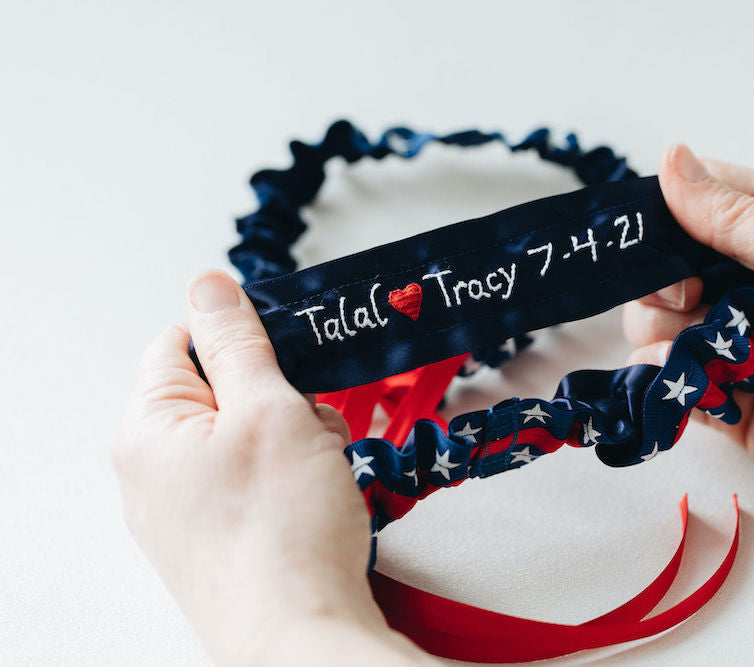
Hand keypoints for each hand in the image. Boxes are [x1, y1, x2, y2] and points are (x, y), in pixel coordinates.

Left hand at [112, 271, 432, 664]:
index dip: (242, 339)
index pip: (183, 341)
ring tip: (320, 473)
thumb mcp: (268, 409)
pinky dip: (293, 479)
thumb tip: (209, 285)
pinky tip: (316, 501)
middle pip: (223, 391)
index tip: (287, 355)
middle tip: (311, 427)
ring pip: (250, 438)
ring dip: (296, 440)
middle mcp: (155, 471)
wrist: (301, 634)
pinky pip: (258, 482)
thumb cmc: (281, 532)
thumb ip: (237, 341)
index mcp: (148, 429)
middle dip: (281, 397)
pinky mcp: (220, 538)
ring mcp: (187, 511)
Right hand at [624, 145, 753, 530]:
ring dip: (662, 336)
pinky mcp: (732, 400)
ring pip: (659, 328)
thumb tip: (671, 161)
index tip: (641, 236)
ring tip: (697, 350)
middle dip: (659, 284)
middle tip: (689, 298)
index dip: (660, 214)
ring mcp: (740, 343)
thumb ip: (734, 214)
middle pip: (666, 270)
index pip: (699, 204)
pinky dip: (666, 381)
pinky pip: (673, 383)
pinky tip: (689, 382)